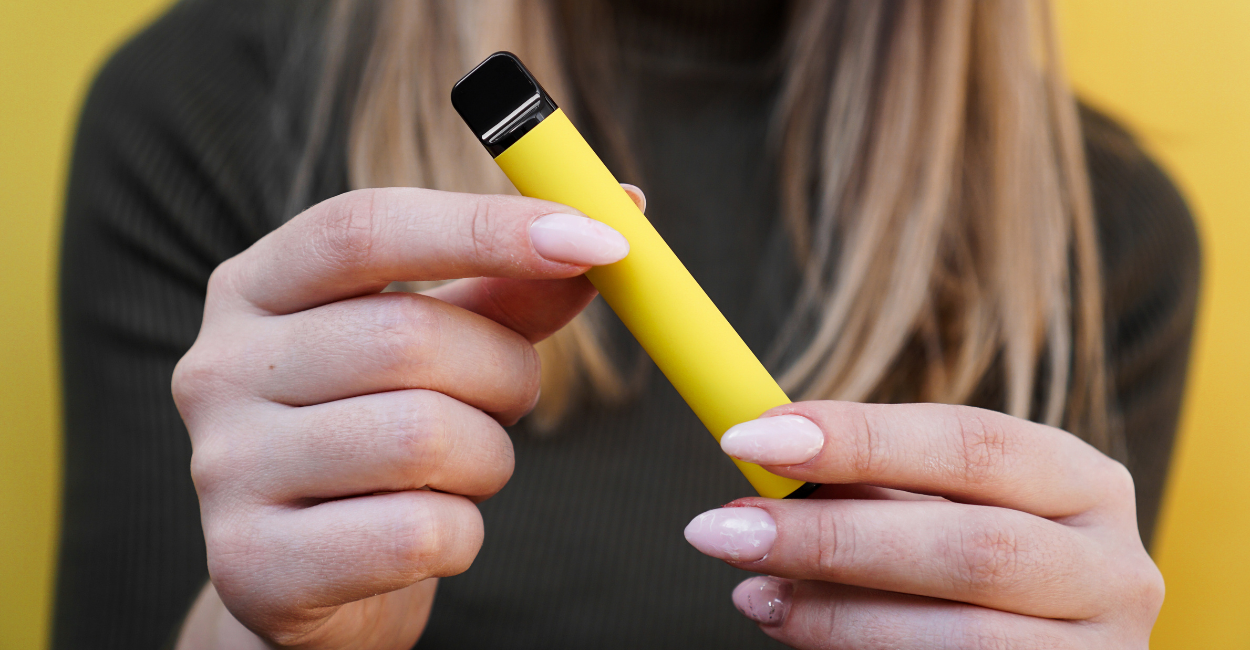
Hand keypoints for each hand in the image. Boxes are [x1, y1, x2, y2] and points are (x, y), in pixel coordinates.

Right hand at [171, 187, 629, 648]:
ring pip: (421, 438)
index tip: (599, 237)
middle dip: (504, 372)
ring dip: (486, 458)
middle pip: (408, 336)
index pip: (363, 226)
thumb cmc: (385, 441)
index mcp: (255, 287)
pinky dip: (460, 535)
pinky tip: (429, 533)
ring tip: (462, 470)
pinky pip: (416, 534)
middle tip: (511, 398)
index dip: (487, 227)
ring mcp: (225, 468)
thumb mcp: (439, 350)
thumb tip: (612, 218)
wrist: (313, 579)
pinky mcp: (252, 565)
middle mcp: (217, 367)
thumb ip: (509, 291)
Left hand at [684, 402, 1162, 648]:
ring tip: (752, 595)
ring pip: (963, 641)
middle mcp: (1113, 569)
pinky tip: (798, 634)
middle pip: (972, 549)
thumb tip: (760, 453)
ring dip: (836, 618)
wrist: (1036, 644)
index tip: (749, 439)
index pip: (970, 444)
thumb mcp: (941, 506)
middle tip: (724, 530)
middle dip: (833, 539)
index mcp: (1084, 483)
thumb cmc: (968, 559)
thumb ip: (873, 483)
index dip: (858, 439)